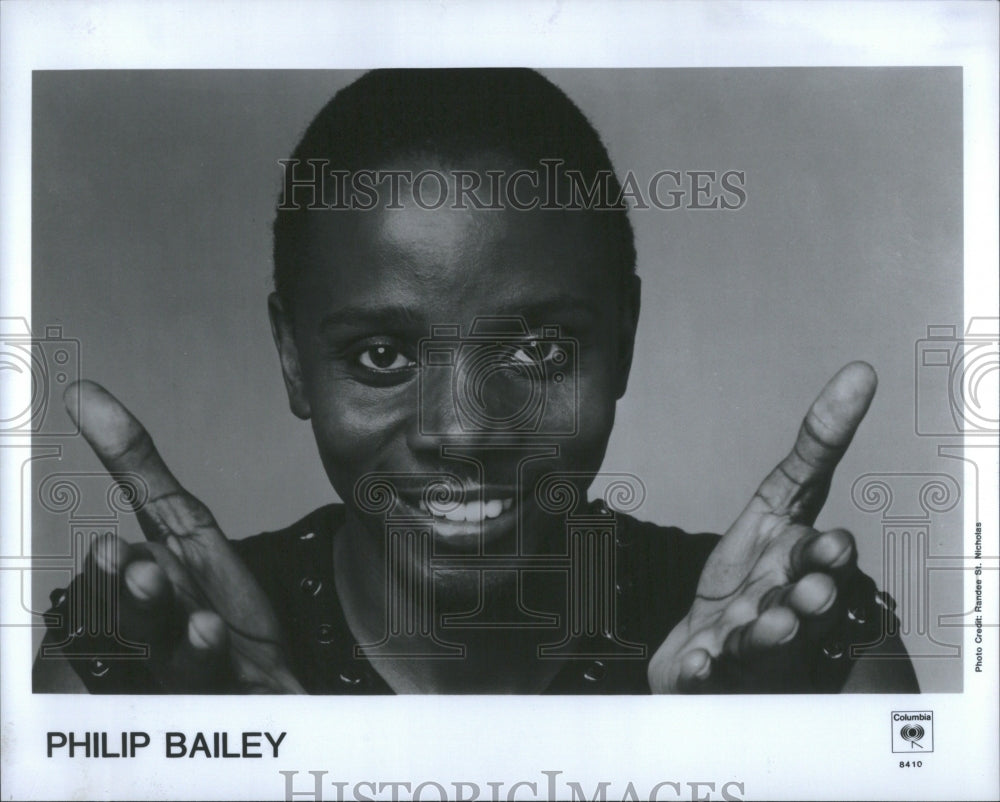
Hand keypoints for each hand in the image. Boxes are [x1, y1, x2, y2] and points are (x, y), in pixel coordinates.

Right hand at [49, 381, 302, 692]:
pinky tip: (209, 629)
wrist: (267, 662)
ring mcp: (184, 667)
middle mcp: (150, 633)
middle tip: (132, 567)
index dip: (104, 574)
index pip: (106, 582)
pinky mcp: (221, 692)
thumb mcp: (183, 523)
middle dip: (126, 594)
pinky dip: (203, 655)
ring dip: (158, 619)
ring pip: (160, 650)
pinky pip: (209, 681)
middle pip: (127, 620)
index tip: (110, 551)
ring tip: (161, 585)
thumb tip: (82, 392)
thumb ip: (135, 466)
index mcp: (136, 589)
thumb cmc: (213, 596)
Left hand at [648, 362, 883, 692]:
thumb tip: (860, 371)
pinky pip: (711, 673)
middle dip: (810, 594)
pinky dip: (707, 670)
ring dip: (770, 632)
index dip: (828, 551)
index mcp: (803, 563)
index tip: (834, 545)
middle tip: (811, 589)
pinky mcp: (717, 670)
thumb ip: (814, 449)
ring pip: (766, 639)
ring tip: (771, 625)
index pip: (824, 551)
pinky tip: (701, 663)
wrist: (714, 650)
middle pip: (804, 602)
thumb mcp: (778, 506)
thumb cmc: (754, 578)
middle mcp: (787, 606)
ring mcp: (752, 642)